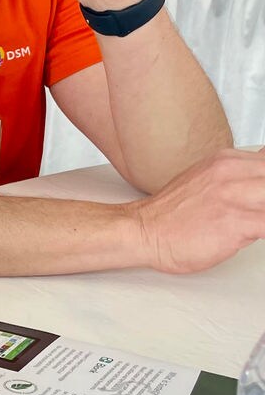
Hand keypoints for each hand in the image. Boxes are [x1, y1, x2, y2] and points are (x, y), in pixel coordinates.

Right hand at [131, 146, 264, 271]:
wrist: (142, 232)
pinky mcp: (235, 221)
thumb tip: (259, 170)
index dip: (264, 183)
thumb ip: (237, 174)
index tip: (256, 199)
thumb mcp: (206, 179)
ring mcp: (233, 196)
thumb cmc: (171, 215)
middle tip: (255, 210)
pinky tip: (254, 234)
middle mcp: (230, 172)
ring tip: (253, 221)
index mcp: (226, 160)